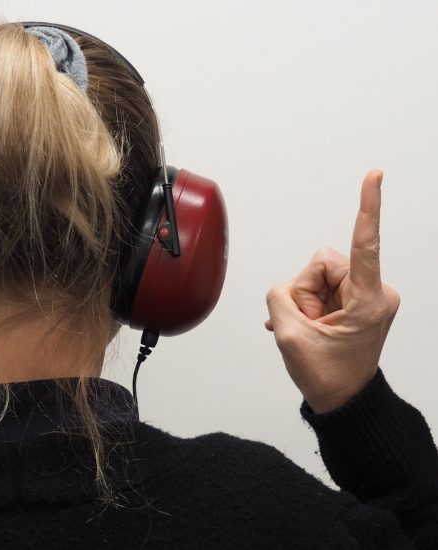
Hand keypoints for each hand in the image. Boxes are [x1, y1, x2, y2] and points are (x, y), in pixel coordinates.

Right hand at [265, 170, 399, 413]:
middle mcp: (375, 291)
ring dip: (307, 300)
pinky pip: (323, 284)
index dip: (367, 208)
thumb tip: (288, 286)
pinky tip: (309, 326)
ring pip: (319, 274)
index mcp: (368, 301)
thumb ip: (280, 296)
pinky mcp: (359, 298)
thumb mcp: (290, 337)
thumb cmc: (327, 376)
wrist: (345, 400)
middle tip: (309, 324)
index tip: (375, 176)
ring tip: (313, 328)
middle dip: (305, 291)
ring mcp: (367, 295)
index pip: (366, 245)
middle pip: (322, 263)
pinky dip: (310, 302)